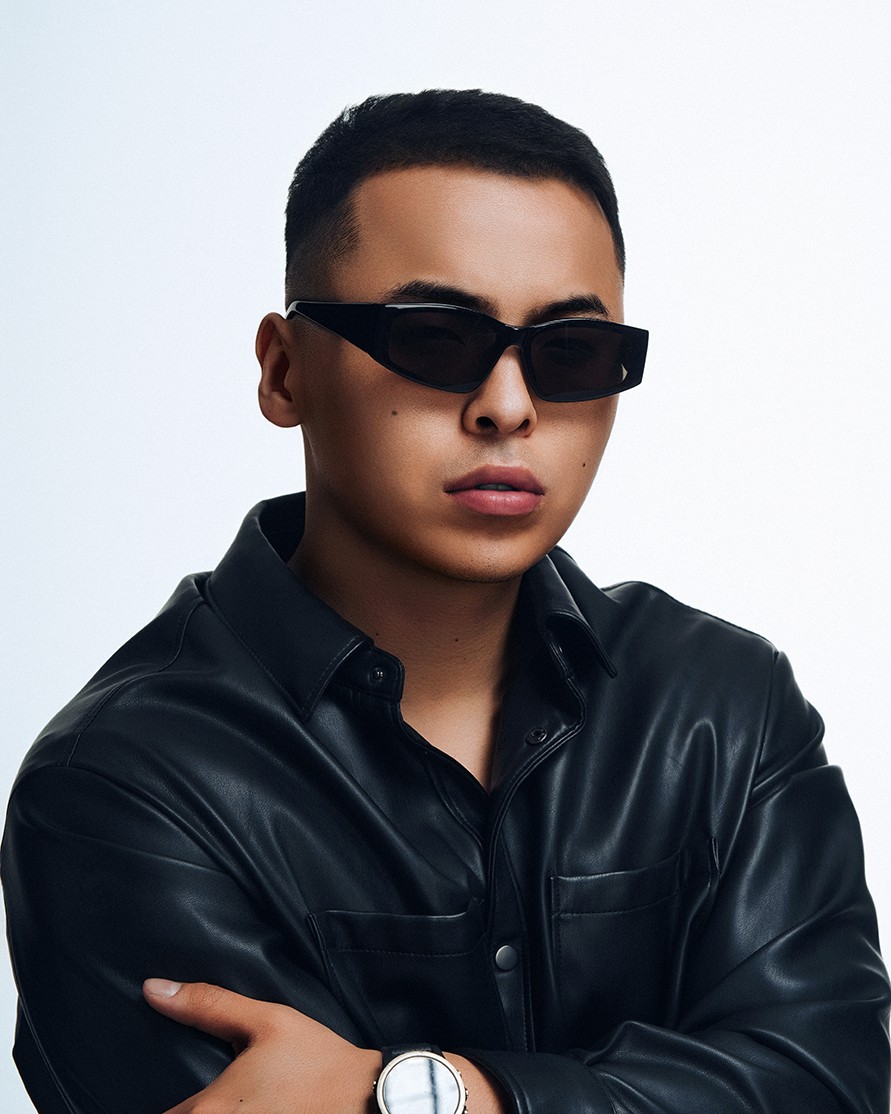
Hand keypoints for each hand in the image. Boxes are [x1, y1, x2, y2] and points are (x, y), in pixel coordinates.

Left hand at [143, 978, 379, 1113]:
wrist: (366, 1100)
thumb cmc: (315, 1061)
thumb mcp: (266, 1022)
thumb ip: (207, 1005)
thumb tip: (153, 989)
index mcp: (208, 1110)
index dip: (166, 1105)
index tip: (179, 1094)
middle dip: (187, 1109)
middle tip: (200, 1095)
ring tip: (233, 1098)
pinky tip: (248, 1107)